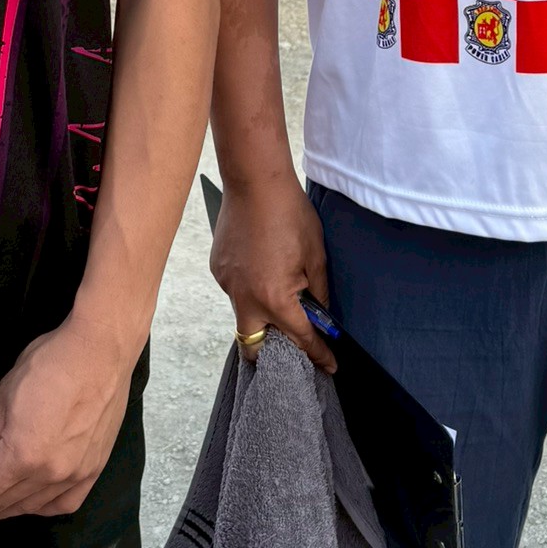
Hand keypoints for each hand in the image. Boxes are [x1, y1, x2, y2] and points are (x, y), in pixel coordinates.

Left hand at [0, 318, 135, 523]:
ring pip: (29, 507)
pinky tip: (28, 499)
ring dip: (4, 507)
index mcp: (22, 456)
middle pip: (1, 505)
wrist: (102, 350)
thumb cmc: (52, 363)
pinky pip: (62, 504)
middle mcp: (50, 475)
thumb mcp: (5, 396)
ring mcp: (75, 475)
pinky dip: (39, 506)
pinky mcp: (93, 470)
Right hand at [210, 168, 334, 371]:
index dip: (318, 355)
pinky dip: (249, 289)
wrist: (254, 181)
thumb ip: (320, 292)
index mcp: (274, 298)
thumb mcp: (315, 255)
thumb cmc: (290, 214)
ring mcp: (226, 284)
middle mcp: (245, 298)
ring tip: (279, 292)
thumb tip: (322, 314)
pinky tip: (261, 267)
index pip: (300, 339)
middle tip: (292, 344)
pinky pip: (235, 291)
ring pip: (243, 315)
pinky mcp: (217, 269)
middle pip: (254, 346)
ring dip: (262, 315)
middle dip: (273, 353)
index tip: (329, 366)